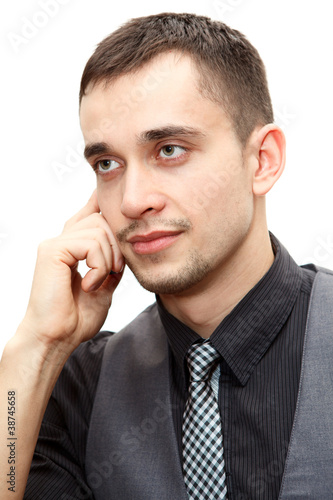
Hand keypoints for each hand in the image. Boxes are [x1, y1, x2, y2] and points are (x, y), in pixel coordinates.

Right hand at [18, 190, 124, 352]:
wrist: (57, 337)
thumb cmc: (76, 318)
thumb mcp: (104, 286)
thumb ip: (111, 263)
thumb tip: (124, 245)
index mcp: (71, 247)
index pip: (88, 214)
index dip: (102, 202)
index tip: (114, 198)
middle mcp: (62, 241)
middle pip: (101, 219)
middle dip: (116, 246)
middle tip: (114, 273)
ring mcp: (55, 244)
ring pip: (99, 230)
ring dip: (108, 260)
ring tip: (99, 282)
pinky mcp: (52, 251)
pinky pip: (90, 244)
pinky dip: (99, 266)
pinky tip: (89, 285)